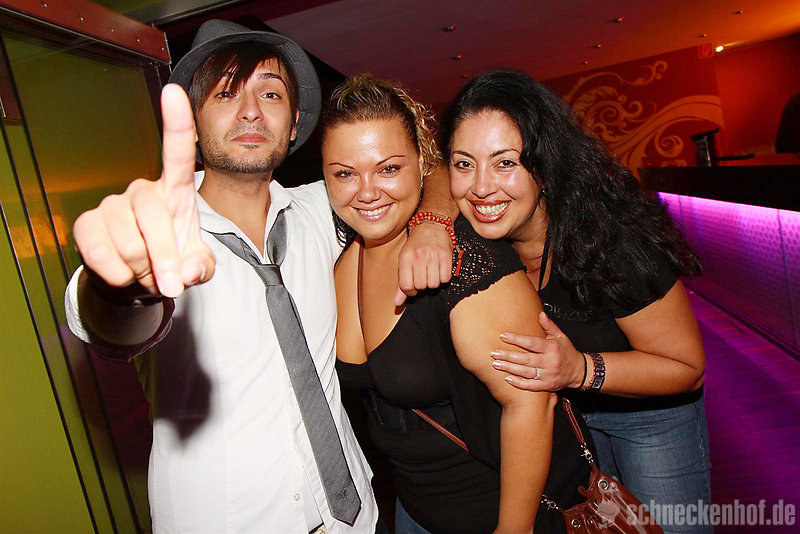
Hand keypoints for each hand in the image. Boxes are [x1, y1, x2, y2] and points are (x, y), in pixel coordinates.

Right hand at [73, 84, 214, 298]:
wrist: (139, 279)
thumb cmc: (172, 259)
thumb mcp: (198, 265)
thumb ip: (203, 267)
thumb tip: (191, 269)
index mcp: (174, 191)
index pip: (176, 152)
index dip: (177, 123)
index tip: (175, 92)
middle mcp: (142, 190)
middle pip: (154, 217)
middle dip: (165, 258)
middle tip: (172, 284)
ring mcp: (111, 205)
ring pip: (130, 243)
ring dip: (142, 270)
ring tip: (146, 269)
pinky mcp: (87, 223)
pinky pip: (100, 252)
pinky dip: (118, 274)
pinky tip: (124, 273)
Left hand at [395, 221, 452, 305]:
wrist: (431, 226)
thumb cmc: (416, 246)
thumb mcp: (404, 261)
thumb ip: (401, 284)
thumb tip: (397, 304)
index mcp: (405, 257)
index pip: (406, 286)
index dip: (410, 291)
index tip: (412, 286)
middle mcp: (419, 256)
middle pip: (421, 286)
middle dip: (422, 285)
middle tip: (423, 277)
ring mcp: (433, 255)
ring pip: (434, 284)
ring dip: (433, 282)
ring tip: (431, 272)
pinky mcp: (446, 255)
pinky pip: (446, 278)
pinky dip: (443, 277)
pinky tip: (439, 269)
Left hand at [491, 311, 584, 390]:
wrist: (579, 371)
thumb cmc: (567, 352)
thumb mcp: (561, 337)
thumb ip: (549, 326)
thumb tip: (540, 314)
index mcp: (551, 348)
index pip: (532, 343)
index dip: (517, 339)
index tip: (503, 336)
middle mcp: (549, 362)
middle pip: (526, 359)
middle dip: (508, 356)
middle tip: (494, 353)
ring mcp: (548, 375)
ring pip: (526, 372)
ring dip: (509, 369)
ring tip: (496, 364)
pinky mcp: (546, 386)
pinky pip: (531, 385)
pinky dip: (519, 383)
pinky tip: (507, 379)